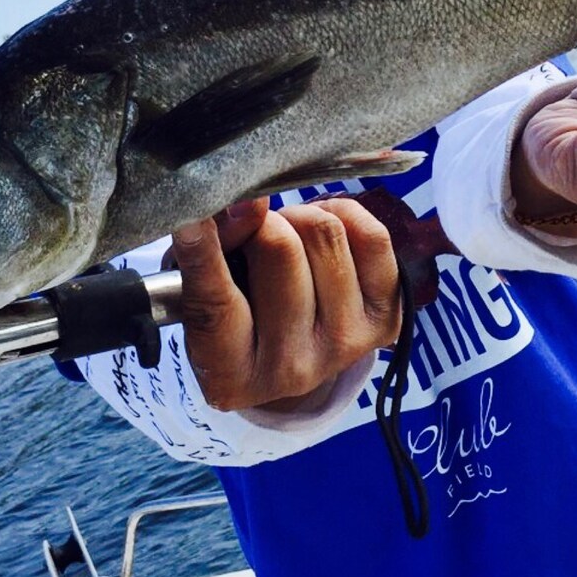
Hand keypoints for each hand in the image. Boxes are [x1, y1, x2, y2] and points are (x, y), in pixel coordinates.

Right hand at [170, 195, 400, 412]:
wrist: (290, 355)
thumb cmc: (236, 317)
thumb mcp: (203, 295)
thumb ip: (212, 253)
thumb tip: (248, 203)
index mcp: (232, 373)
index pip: (215, 304)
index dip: (202, 251)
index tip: (191, 213)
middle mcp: (292, 369)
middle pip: (279, 248)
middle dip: (261, 222)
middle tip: (254, 229)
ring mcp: (345, 345)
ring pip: (325, 233)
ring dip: (299, 218)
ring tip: (286, 235)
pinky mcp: (385, 319)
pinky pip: (373, 238)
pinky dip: (343, 216)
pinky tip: (324, 230)